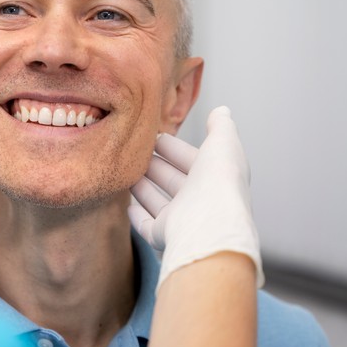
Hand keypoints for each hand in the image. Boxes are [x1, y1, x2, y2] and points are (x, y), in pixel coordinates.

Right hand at [128, 106, 263, 290]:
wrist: (209, 225)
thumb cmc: (218, 182)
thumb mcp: (223, 144)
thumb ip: (221, 126)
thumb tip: (222, 110)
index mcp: (214, 178)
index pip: (191, 160)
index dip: (174, 148)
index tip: (154, 137)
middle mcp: (199, 201)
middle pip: (172, 180)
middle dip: (155, 165)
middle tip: (134, 152)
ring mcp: (181, 221)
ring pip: (158, 201)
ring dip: (142, 187)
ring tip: (124, 171)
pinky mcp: (164, 236)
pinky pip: (147, 226)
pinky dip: (137, 216)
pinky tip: (127, 206)